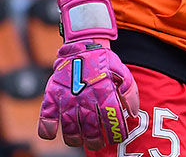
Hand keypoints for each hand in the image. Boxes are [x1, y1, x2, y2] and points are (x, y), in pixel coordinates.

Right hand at [37, 0, 139, 149]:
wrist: (81, 47)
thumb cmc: (104, 63)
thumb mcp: (122, 72)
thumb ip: (130, 92)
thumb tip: (133, 113)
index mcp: (104, 90)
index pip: (112, 116)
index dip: (115, 131)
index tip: (118, 138)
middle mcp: (86, 95)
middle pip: (90, 126)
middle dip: (95, 140)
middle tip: (98, 144)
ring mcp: (67, 96)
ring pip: (69, 125)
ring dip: (74, 138)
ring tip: (79, 141)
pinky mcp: (52, 94)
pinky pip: (46, 115)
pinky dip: (46, 128)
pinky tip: (50, 134)